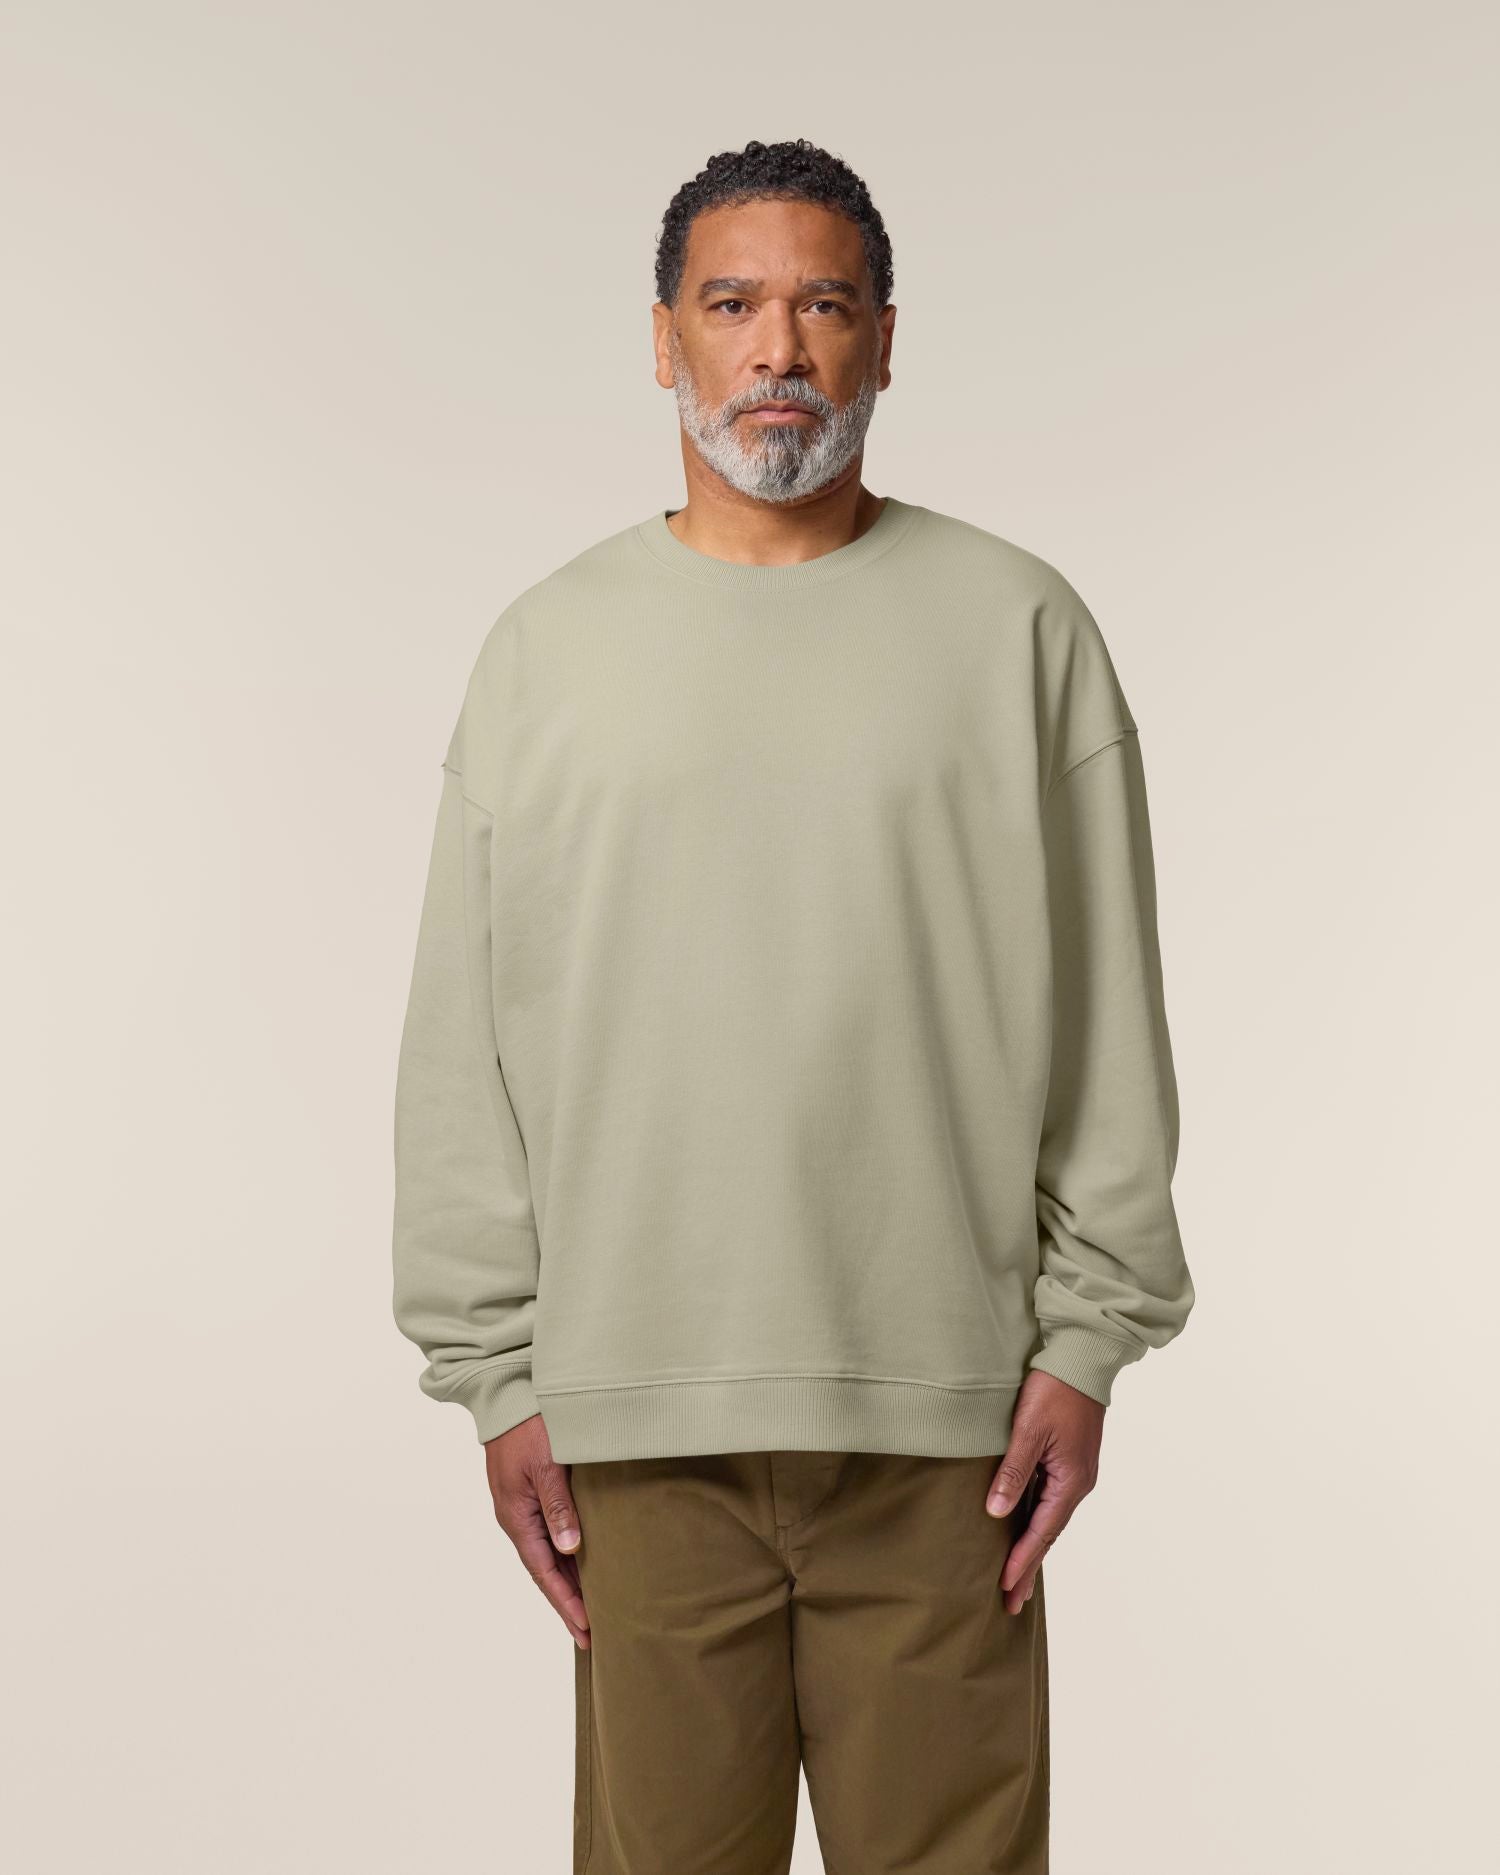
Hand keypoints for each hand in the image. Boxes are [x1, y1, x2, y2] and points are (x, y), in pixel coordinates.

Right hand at [484, 1413, 590, 1648]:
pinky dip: (563, 1556)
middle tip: (592, 1633)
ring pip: (546, 1554)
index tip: (586, 1630)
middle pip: (544, 1571)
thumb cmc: (528, 1426)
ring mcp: (521, 1506)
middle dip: (567, 1602)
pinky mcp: (530, 1493)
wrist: (507, 1395)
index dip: (566, 1603)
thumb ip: (558, 1507)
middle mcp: (516, 1518)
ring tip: (590, 1608)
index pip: (544, 1573)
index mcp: (516, 1517)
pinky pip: (547, 1535)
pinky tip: (580, 1562)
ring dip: (566, 1581)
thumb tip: (570, 1549)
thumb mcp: (546, 1466)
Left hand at [984, 1372, 1103, 1614]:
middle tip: (1010, 1603)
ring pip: (1049, 1518)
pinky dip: (1036, 1522)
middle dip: (1028, 1566)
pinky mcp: (1069, 1459)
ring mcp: (1075, 1472)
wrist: (1083, 1357)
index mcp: (1071, 1481)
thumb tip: (997, 1512)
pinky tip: (1024, 1530)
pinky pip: (1050, 1500)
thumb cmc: (1055, 1389)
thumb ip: (1013, 1472)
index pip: (1042, 1532)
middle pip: (1048, 1533)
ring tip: (1014, 1576)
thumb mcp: (1029, 1430)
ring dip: (1032, 1547)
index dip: (1022, 1561)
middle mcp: (1077, 1483)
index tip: (1004, 1588)